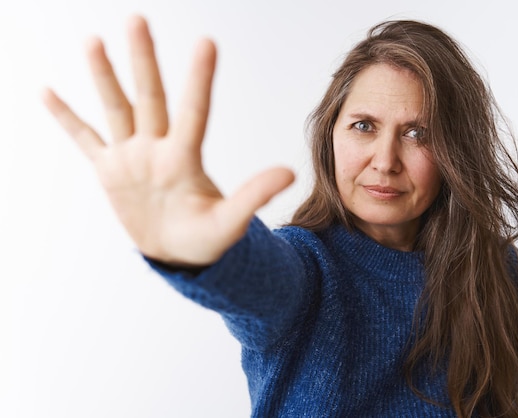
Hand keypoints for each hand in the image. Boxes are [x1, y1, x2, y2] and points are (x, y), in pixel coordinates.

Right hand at [42, 15, 294, 265]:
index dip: (199, 79)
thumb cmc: (206, 239)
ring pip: (117, 108)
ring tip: (95, 40)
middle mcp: (157, 148)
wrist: (178, 253)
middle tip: (138, 19)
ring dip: (105, 76)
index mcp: (185, 158)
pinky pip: (84, 139)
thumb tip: (290, 172)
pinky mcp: (110, 170)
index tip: (207, 42)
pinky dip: (66, 117)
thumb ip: (254, 196)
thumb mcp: (230, 222)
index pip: (193, 111)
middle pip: (150, 98)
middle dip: (143, 61)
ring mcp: (132, 156)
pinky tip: (48, 91)